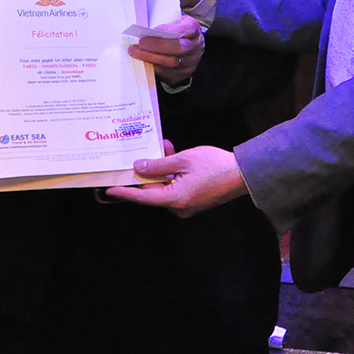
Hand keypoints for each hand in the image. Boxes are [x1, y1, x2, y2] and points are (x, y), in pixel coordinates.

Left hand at [107, 145, 246, 216]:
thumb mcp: (183, 160)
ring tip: (163, 147)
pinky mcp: (195, 200)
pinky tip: (173, 154)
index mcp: (174, 199)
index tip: (109, 190)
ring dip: (161, 169)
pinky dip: (172, 174)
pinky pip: (176, 187)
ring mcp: (188, 205)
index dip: (125, 192)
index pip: (143, 197)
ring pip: (166, 187)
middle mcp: (179, 207)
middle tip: (138, 155)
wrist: (243, 174)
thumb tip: (139, 167)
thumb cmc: (214, 166)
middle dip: (147, 173)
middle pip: (154, 191)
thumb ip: (159, 164)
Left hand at [129, 16, 203, 85]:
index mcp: (193, 28)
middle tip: (139, 43)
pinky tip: (143, 62)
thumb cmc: (174, 29)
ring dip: (152, 58)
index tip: (151, 29)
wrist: (184, 44)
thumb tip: (146, 20)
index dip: (169, 30)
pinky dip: (154, 68)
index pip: (185, 28)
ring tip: (136, 53)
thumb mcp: (172, 18)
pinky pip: (168, 74)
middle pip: (179, 48)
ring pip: (172, 63)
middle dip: (157, 46)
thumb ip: (163, 17)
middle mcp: (196, 46)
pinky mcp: (183, 74)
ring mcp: (191, 62)